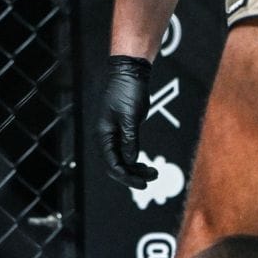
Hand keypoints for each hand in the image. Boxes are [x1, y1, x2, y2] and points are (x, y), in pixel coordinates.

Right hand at [95, 55, 158, 185]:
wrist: (130, 74)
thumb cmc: (127, 91)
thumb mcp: (130, 117)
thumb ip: (129, 140)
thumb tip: (130, 160)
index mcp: (103, 134)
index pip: (112, 164)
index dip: (126, 176)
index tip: (143, 183)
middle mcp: (106, 136)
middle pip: (116, 165)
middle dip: (132, 175)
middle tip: (152, 179)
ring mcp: (114, 134)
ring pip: (122, 160)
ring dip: (136, 169)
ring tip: (154, 173)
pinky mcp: (123, 130)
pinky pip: (126, 151)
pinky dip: (136, 160)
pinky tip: (147, 164)